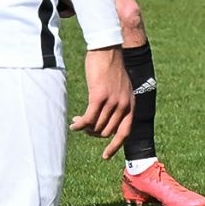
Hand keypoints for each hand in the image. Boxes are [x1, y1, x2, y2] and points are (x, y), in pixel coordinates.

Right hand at [72, 45, 133, 159]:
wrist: (108, 50)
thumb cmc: (111, 68)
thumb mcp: (120, 88)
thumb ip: (117, 104)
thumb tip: (103, 123)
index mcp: (131, 105)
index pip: (125, 133)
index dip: (115, 146)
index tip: (105, 156)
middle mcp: (124, 106)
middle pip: (106, 131)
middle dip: (93, 133)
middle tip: (83, 127)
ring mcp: (112, 102)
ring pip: (96, 126)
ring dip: (85, 128)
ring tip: (76, 122)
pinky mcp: (99, 97)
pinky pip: (88, 118)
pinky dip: (80, 124)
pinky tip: (74, 124)